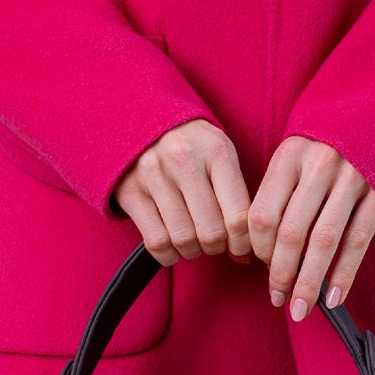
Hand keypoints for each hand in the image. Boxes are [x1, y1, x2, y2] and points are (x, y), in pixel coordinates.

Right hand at [112, 120, 252, 263]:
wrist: (145, 120)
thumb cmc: (195, 148)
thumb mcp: (222, 155)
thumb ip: (238, 197)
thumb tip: (244, 253)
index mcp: (216, 150)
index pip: (239, 216)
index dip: (244, 243)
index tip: (241, 248)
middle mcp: (183, 159)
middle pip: (211, 232)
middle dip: (218, 248)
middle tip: (216, 243)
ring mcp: (153, 174)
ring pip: (183, 240)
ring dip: (193, 251)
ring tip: (195, 242)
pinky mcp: (130, 191)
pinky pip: (156, 242)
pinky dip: (168, 255)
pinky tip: (173, 246)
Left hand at [250, 137, 374, 322]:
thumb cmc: (330, 143)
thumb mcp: (298, 153)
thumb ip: (280, 192)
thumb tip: (266, 252)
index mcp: (290, 156)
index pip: (262, 214)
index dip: (258, 249)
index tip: (261, 266)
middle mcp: (319, 166)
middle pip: (291, 233)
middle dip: (281, 274)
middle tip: (278, 298)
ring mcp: (352, 180)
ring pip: (323, 242)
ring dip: (309, 282)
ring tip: (300, 308)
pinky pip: (357, 242)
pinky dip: (343, 274)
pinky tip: (333, 297)